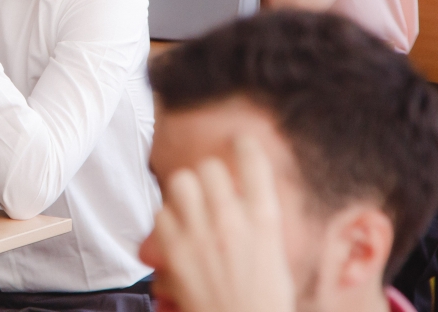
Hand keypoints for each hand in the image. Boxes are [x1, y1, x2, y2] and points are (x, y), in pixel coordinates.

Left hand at [144, 135, 294, 311]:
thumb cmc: (263, 299)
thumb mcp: (275, 254)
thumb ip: (258, 221)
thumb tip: (245, 195)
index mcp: (264, 221)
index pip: (253, 162)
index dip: (244, 146)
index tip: (238, 142)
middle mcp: (231, 221)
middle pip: (209, 167)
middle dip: (210, 175)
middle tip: (211, 188)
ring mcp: (200, 234)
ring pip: (180, 182)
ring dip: (185, 190)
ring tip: (191, 204)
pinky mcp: (174, 250)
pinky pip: (161, 213)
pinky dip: (168, 218)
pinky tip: (178, 230)